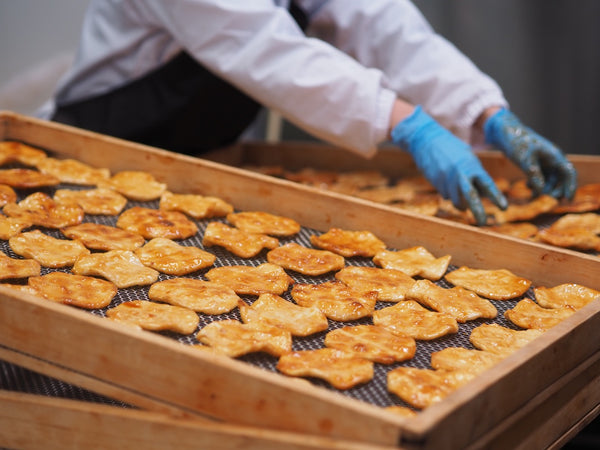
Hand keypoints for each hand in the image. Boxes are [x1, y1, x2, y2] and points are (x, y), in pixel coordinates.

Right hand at [391, 106, 506, 224]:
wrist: (427, 140)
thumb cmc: (452, 148)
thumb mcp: (468, 158)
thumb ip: (476, 174)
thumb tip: (484, 193)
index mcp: (472, 166)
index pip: (487, 184)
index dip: (496, 196)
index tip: (504, 207)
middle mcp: (460, 174)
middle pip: (471, 197)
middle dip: (478, 211)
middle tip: (483, 222)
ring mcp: (446, 179)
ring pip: (456, 200)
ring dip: (460, 203)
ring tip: (462, 202)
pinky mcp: (435, 182)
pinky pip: (445, 194)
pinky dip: (448, 193)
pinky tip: (446, 182)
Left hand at [483, 108, 576, 198]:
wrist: (505, 132)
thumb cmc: (516, 142)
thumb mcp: (524, 160)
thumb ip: (534, 175)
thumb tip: (542, 192)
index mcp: (554, 155)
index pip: (569, 172)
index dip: (570, 186)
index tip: (568, 199)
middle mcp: (552, 158)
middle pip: (560, 178)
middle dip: (556, 190)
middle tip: (547, 200)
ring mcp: (544, 161)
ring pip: (550, 179)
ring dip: (544, 189)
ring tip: (533, 197)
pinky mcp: (535, 162)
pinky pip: (540, 176)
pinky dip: (536, 184)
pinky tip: (526, 187)